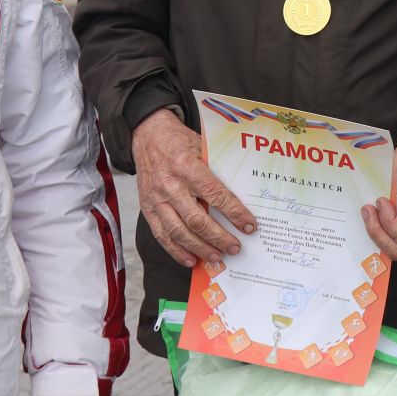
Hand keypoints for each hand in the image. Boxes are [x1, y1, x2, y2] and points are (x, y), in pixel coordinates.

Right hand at [132, 108, 256, 266]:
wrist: (147, 135)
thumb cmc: (179, 141)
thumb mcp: (201, 147)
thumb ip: (216, 171)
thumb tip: (242, 197)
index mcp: (187, 167)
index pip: (216, 195)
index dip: (235, 213)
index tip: (249, 226)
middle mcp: (170, 185)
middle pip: (198, 220)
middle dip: (219, 237)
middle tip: (235, 247)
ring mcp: (156, 199)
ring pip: (179, 232)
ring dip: (200, 249)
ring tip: (218, 257)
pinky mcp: (147, 208)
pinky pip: (161, 235)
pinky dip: (176, 251)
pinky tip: (192, 260)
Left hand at [361, 129, 396, 260]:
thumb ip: (396, 176)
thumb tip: (380, 193)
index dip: (391, 224)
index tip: (381, 201)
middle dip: (379, 234)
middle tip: (368, 211)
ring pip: (390, 244)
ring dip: (374, 231)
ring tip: (366, 210)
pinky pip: (385, 231)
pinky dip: (373, 226)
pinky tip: (366, 211)